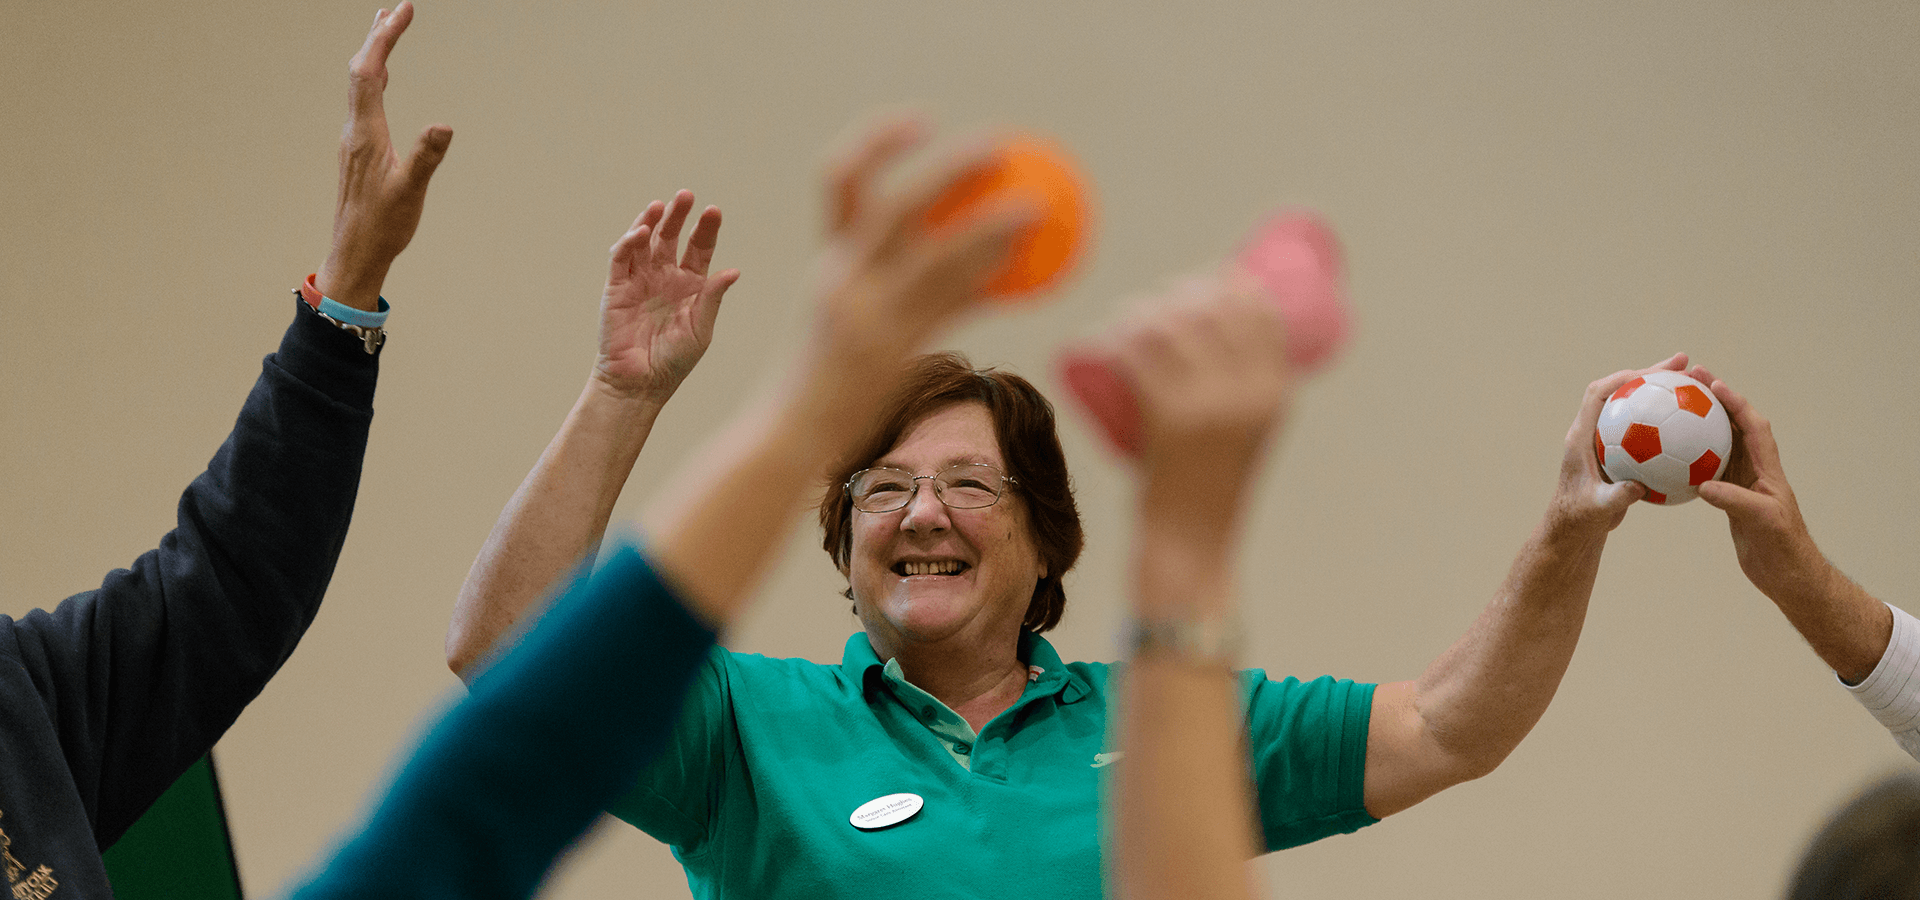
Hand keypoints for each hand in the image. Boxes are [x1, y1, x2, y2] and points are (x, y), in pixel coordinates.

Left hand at [314, 2, 452, 311]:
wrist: (354, 253)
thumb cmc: (383, 226)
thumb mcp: (410, 191)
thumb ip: (426, 156)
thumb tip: (444, 125)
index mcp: (366, 133)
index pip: (370, 71)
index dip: (385, 38)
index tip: (403, 12)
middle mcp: (355, 129)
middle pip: (361, 69)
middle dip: (379, 36)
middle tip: (397, 9)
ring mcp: (354, 139)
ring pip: (361, 83)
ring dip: (374, 53)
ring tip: (385, 30)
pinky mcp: (358, 150)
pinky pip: (364, 100)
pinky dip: (374, 77)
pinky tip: (381, 79)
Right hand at [594, 191, 740, 403]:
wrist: (640, 383)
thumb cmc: (674, 361)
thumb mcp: (701, 328)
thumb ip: (713, 298)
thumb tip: (734, 271)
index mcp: (690, 285)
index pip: (698, 248)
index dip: (705, 229)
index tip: (713, 211)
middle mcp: (664, 277)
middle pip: (671, 236)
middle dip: (678, 215)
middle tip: (686, 195)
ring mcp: (639, 280)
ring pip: (644, 241)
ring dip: (651, 220)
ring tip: (661, 205)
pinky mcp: (616, 287)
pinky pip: (621, 257)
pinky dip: (629, 241)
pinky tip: (642, 231)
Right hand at [798, 117, 1033, 415]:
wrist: (792, 431)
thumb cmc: (822, 373)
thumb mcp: (841, 315)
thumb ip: (875, 279)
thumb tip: (932, 251)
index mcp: (828, 259)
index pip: (841, 178)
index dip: (879, 139)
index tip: (924, 120)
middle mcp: (845, 277)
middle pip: (898, 203)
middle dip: (948, 167)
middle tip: (997, 145)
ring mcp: (870, 315)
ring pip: (941, 257)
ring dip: (993, 226)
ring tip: (1038, 206)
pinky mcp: (896, 351)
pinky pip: (957, 307)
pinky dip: (992, 283)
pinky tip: (1027, 269)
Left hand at [1094, 274, 1292, 486]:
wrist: (1193, 533)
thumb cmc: (1216, 482)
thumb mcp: (1251, 432)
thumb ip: (1248, 392)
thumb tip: (1226, 344)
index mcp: (1274, 393)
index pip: (1262, 317)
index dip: (1238, 286)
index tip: (1218, 277)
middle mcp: (1246, 393)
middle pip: (1214, 312)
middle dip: (1186, 292)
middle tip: (1166, 298)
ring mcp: (1205, 403)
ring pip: (1171, 328)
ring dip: (1145, 312)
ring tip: (1132, 315)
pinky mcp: (1165, 417)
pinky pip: (1137, 359)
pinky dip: (1118, 341)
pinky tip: (1108, 336)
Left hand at [1548, 353, 1696, 532]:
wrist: (1576, 527)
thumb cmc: (1580, 518)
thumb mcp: (1598, 509)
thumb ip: (1616, 498)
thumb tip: (1638, 488)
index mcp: (1581, 437)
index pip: (1598, 395)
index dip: (1621, 379)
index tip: (1651, 373)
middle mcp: (1594, 431)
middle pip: (1621, 391)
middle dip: (1650, 374)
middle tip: (1683, 364)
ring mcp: (1608, 439)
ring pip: (1637, 406)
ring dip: (1662, 392)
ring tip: (1695, 383)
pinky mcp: (1622, 450)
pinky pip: (1648, 428)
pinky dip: (1669, 422)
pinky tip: (1697, 424)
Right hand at [1687, 367, 1830, 600]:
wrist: (1786, 572)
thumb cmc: (1783, 546)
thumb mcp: (1761, 521)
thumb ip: (1734, 501)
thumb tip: (1703, 486)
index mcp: (1768, 469)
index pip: (1753, 426)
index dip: (1735, 403)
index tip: (1713, 384)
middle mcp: (1755, 469)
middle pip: (1735, 424)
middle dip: (1715, 400)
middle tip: (1690, 380)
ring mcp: (1742, 482)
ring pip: (1719, 443)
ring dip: (1701, 423)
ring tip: (1674, 406)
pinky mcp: (1730, 496)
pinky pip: (1706, 467)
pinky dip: (1689, 456)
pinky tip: (1666, 456)